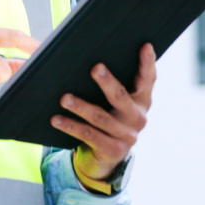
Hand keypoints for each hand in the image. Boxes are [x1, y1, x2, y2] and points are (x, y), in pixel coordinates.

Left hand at [52, 43, 155, 181]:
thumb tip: (86, 55)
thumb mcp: (114, 102)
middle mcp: (137, 117)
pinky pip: (88, 134)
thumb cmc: (107, 118)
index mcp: (141, 101)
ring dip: (80, 106)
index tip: (145, 46)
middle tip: (95, 67)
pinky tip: (56, 119)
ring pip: (100, 117)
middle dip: (107, 82)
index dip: (148, 63)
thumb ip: (110, 82)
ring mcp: (126, 136)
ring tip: (64, 98)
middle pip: (120, 97)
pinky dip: (70, 126)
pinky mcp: (112, 150)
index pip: (148, 79)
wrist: (106, 158)